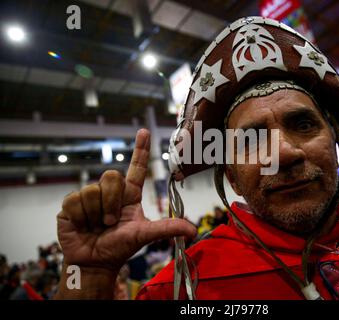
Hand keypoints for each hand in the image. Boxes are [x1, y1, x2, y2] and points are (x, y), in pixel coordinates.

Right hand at [55, 129, 195, 297]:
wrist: (93, 263)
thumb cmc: (119, 247)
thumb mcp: (144, 235)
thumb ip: (167, 229)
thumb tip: (193, 231)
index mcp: (129, 195)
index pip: (137, 167)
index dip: (140, 149)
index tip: (144, 131)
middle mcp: (110, 192)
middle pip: (111, 176)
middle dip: (112, 202)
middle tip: (110, 222)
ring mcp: (90, 196)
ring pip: (93, 191)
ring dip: (96, 214)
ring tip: (97, 226)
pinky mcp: (71, 204)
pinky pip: (75, 200)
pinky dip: (81, 218)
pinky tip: (82, 226)